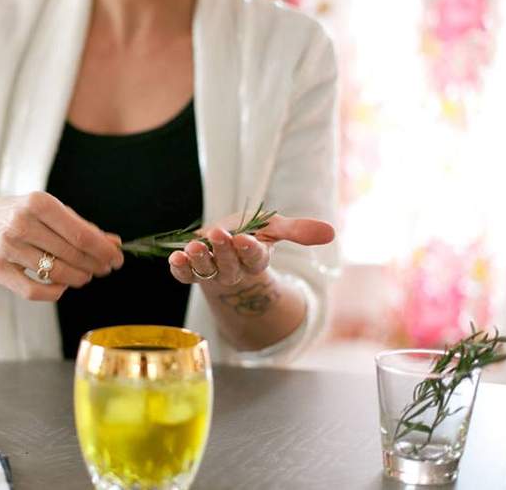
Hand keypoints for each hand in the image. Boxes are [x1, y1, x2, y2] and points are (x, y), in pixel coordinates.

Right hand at [0, 192, 122, 300]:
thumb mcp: (51, 211)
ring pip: (55, 274)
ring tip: (85, 276)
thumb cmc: (24, 215)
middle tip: (104, 269)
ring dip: (78, 278)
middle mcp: (20, 223)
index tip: (117, 259)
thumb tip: (114, 244)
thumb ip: (82, 226)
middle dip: (95, 265)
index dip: (103, 251)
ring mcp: (6, 247)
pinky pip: (34, 291)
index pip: (81, 235)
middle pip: (71, 255)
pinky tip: (62, 285)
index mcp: (38, 203)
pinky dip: (54, 292)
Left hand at [168, 213, 333, 287]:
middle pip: (230, 266)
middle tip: (218, 233)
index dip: (250, 249)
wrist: (224, 245)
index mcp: (256, 259)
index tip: (244, 238)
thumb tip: (331, 233)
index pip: (255, 258)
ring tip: (193, 246)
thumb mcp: (275, 229)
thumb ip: (299, 231)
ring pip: (207, 271)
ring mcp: (213, 273)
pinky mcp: (193, 273)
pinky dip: (179, 268)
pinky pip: (186, 275)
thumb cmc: (251, 235)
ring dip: (200, 260)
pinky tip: (175, 256)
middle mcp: (234, 270)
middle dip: (223, 250)